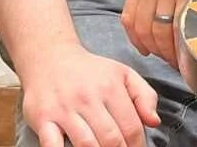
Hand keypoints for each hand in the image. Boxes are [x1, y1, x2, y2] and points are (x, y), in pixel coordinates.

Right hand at [18, 43, 158, 146]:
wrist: (51, 59)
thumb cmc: (90, 71)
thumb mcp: (124, 74)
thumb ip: (144, 96)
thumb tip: (154, 121)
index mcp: (112, 88)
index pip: (131, 126)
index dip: (137, 145)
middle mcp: (89, 98)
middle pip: (111, 138)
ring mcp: (65, 109)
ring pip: (86, 144)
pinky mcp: (43, 118)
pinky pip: (52, 144)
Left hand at [121, 0, 196, 66]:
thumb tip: (158, 9)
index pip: (130, 19)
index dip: (136, 40)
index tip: (146, 49)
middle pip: (144, 30)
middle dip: (154, 50)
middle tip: (166, 59)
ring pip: (160, 32)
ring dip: (168, 51)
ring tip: (178, 58)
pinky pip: (179, 26)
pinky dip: (181, 42)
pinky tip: (187, 48)